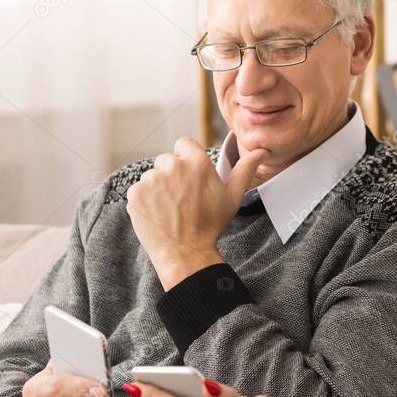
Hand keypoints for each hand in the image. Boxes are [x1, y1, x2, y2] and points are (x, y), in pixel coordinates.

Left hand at [125, 137, 265, 289]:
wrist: (185, 252)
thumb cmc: (210, 225)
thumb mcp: (232, 197)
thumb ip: (245, 170)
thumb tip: (261, 151)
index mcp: (197, 161)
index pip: (185, 144)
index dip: (187, 160)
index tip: (190, 178)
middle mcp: (172, 165)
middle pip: (167, 160)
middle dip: (172, 175)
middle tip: (181, 199)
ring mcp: (151, 179)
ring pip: (152, 175)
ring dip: (158, 188)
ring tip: (170, 209)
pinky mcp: (136, 193)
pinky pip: (139, 190)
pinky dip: (145, 200)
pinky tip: (158, 214)